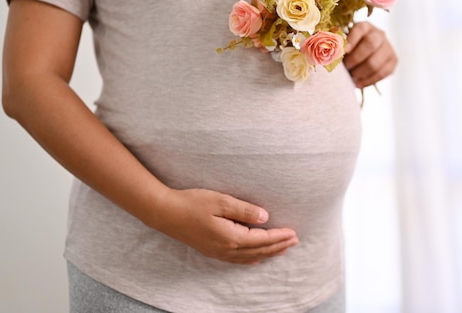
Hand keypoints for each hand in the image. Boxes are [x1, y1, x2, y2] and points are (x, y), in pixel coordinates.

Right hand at [149, 188, 298, 264]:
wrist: (165, 213)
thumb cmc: (192, 203)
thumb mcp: (221, 201)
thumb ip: (245, 210)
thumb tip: (265, 217)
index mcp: (231, 237)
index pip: (262, 239)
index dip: (279, 236)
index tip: (294, 233)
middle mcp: (226, 249)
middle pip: (259, 250)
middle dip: (278, 246)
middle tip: (295, 241)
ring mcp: (218, 252)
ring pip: (250, 257)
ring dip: (268, 253)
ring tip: (283, 249)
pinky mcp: (211, 250)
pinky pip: (237, 260)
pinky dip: (251, 259)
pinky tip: (256, 258)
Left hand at [343, 21, 397, 87]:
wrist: (364, 58)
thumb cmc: (349, 51)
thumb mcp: (344, 45)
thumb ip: (338, 47)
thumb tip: (332, 55)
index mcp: (365, 26)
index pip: (360, 29)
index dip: (352, 39)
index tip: (344, 51)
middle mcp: (379, 34)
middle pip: (370, 44)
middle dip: (356, 58)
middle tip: (346, 67)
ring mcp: (388, 47)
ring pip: (375, 62)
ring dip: (360, 72)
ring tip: (351, 77)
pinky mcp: (393, 60)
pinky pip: (382, 73)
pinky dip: (368, 80)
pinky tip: (358, 84)